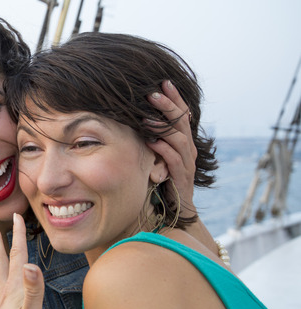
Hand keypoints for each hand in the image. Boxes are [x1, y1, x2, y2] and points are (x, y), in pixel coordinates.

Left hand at [146, 80, 197, 216]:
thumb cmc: (163, 180)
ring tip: (147, 116)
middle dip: (168, 106)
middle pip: (181, 122)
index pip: (182, 114)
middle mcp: (188, 149)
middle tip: (153, 93)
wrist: (177, 210)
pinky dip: (164, 150)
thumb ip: (153, 138)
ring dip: (162, 127)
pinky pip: (175, 160)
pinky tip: (152, 141)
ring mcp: (187, 163)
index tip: (164, 81)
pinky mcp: (182, 178)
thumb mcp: (157, 155)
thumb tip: (137, 119)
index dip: (174, 98)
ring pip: (179, 139)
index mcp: (183, 141)